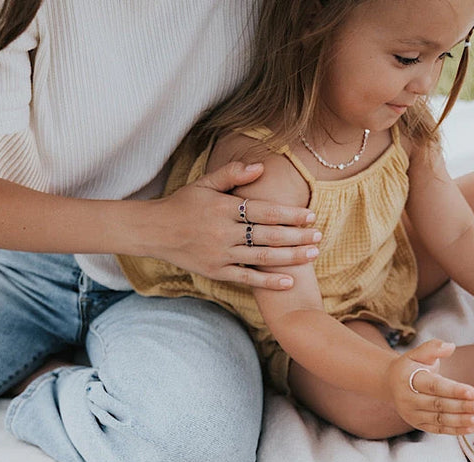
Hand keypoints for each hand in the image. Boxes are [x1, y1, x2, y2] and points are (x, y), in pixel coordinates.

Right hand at [145, 161, 320, 288]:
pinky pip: (246, 279)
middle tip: (319, 237)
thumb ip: (232, 174)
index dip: (289, 214)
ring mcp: (220, 254)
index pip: (263, 211)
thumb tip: (260, 167)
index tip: (310, 216)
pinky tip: (288, 281)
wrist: (154, 231)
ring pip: (262, 257)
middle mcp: (223, 232)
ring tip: (312, 255)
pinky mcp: (216, 271)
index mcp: (223, 208)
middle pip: (268, 235)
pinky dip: (268, 281)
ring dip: (290, 257)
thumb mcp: (204, 183)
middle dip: (297, 236)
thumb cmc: (182, 204)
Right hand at [386, 340, 473, 434]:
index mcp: (409, 380)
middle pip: (438, 405)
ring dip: (462, 420)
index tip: (473, 392)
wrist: (391, 384)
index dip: (454, 390)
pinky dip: (456, 430)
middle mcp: (409, 399)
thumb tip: (450, 346)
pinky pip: (439, 429)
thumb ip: (433, 347)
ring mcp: (413, 414)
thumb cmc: (410, 367)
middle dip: (462, 406)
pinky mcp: (418, 424)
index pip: (434, 386)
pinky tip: (472, 428)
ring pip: (440, 419)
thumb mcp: (418, 353)